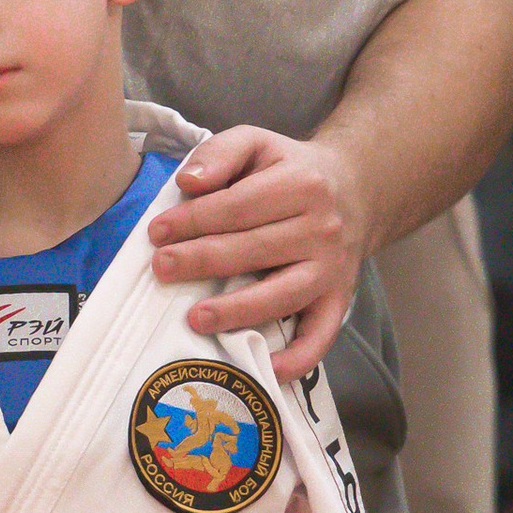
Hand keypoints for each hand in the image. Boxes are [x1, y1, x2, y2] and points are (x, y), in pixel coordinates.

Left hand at [145, 130, 366, 383]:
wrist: (355, 190)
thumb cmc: (292, 170)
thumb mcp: (258, 143)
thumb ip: (221, 153)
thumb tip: (189, 182)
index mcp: (301, 184)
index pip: (238, 206)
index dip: (194, 220)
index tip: (157, 232)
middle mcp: (322, 229)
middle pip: (255, 250)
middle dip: (202, 261)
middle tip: (161, 269)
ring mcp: (332, 269)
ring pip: (283, 295)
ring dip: (238, 311)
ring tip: (195, 318)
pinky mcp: (339, 300)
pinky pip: (321, 336)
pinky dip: (298, 358)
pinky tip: (267, 369)